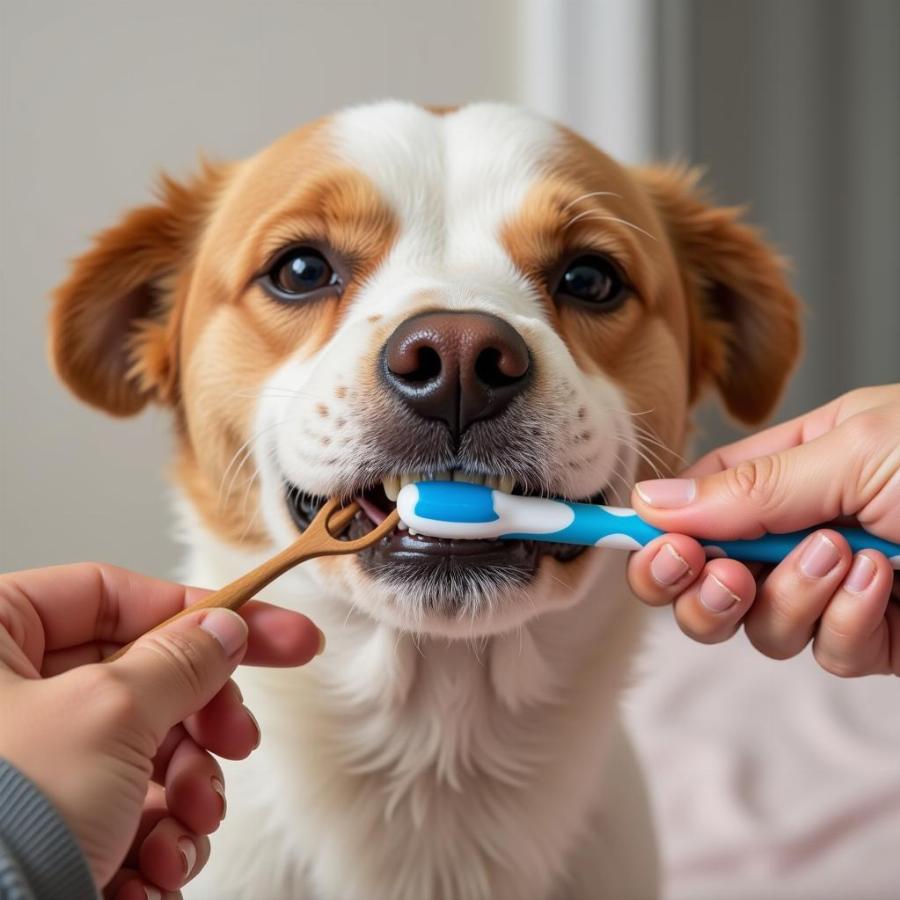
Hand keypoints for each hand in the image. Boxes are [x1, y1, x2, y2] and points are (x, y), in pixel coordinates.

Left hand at [0, 563, 322, 897]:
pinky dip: (156, 843)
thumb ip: (182, 658)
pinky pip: (127, 814)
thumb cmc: (5, 821)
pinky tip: (151, 876)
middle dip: (202, 723)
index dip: (202, 612)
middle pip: (142, 679)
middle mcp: (4, 701)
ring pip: (146, 753)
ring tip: (186, 829)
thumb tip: (227, 628)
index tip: (274, 634)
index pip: (114, 595)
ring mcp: (29, 769)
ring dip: (186, 794)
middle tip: (240, 741)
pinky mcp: (48, 830)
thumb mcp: (110, 713)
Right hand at [627, 384, 899, 675]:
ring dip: (788, 595)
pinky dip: (843, 624)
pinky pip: (822, 653)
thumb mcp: (856, 451)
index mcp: (796, 466)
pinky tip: (880, 587)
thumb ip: (752, 487)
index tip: (633, 540)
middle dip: (698, 584)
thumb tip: (653, 502)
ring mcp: (834, 589)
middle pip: (707, 576)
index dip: (661, 526)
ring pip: (757, 623)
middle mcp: (803, 529)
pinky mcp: (872, 639)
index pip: (699, 501)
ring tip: (841, 556)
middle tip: (716, 572)